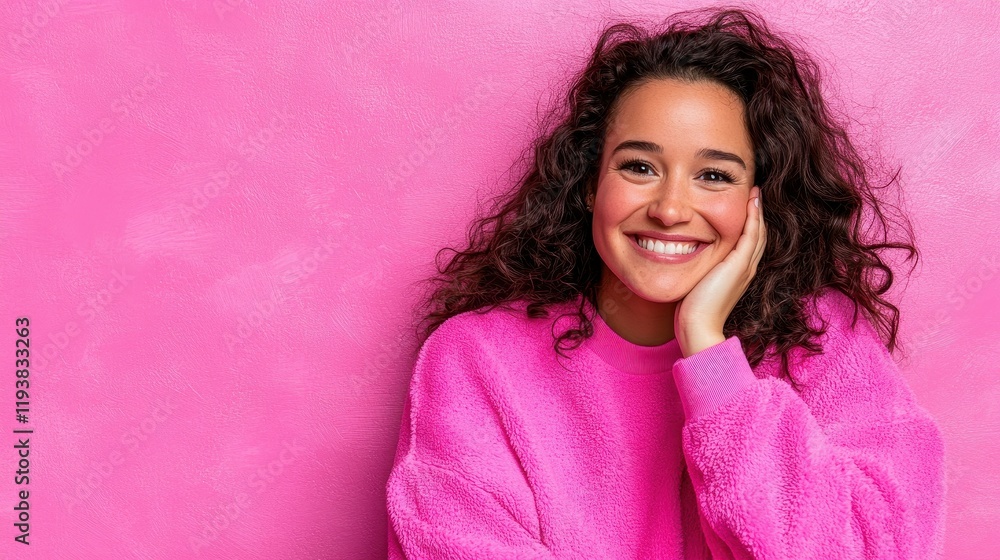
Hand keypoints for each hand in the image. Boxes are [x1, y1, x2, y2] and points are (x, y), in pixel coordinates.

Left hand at [674, 186, 765, 357]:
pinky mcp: (739, 265)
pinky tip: (753, 201)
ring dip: (757, 210)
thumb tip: (681, 257)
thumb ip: (697, 269)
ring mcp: (745, 266)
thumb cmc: (691, 310)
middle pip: (757, 234)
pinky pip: (752, 234)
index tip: (745, 204)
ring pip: (758, 232)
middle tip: (754, 192)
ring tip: (755, 192)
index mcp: (737, 272)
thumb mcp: (696, 282)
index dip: (748, 223)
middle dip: (756, 213)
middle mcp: (745, 268)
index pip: (747, 242)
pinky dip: (754, 216)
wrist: (698, 327)